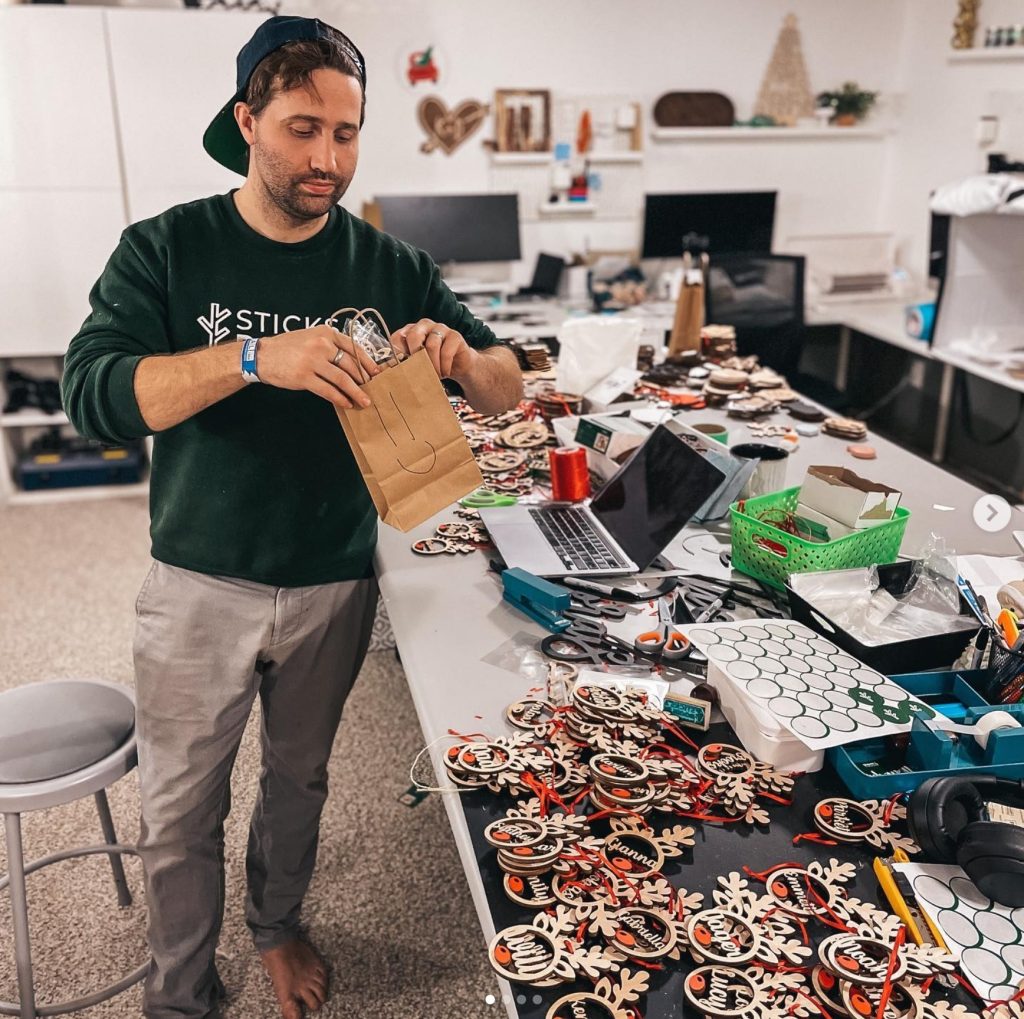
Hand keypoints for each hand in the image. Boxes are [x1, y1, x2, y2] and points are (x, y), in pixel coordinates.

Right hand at [256, 325, 380, 409]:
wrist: (261, 355)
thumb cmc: (288, 347)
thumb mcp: (311, 337)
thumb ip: (331, 346)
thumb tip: (354, 364)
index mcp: (326, 333)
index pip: (354, 347)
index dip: (368, 362)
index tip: (377, 372)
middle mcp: (321, 344)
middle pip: (350, 365)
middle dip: (364, 380)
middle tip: (372, 389)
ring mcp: (312, 361)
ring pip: (342, 379)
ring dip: (356, 392)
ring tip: (364, 401)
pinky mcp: (304, 377)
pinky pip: (328, 390)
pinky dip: (339, 398)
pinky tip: (346, 403)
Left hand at [391, 319, 477, 381]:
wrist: (459, 365)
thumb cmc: (434, 364)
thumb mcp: (417, 364)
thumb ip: (403, 365)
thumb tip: (384, 373)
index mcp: (410, 331)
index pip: (397, 337)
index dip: (396, 354)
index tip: (398, 371)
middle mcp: (424, 326)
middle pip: (414, 336)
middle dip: (414, 356)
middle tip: (417, 372)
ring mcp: (440, 328)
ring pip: (432, 345)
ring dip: (432, 365)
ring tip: (434, 377)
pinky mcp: (455, 336)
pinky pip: (446, 351)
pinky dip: (444, 366)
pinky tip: (445, 373)